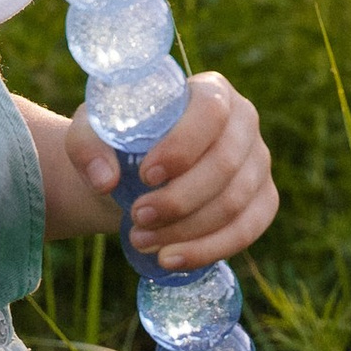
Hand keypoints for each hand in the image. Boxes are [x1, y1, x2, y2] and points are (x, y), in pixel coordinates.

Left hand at [68, 72, 277, 271]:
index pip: (211, 112)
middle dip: (179, 200)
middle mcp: (245, 121)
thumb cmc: (119, 141)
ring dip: (187, 230)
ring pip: (234, 203)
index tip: (145, 175)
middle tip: (136, 217)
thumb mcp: (93, 132)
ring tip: (141, 240)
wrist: (137, 172)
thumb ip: (88, 146)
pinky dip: (209, 250)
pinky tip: (172, 260)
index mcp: (211, 90)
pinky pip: (248, 230)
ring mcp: (259, 162)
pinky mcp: (263, 200)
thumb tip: (105, 180)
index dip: (183, 146)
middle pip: (226, 165)